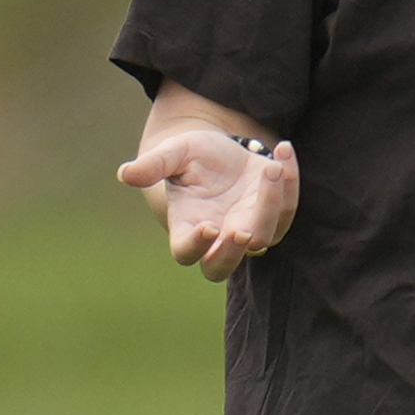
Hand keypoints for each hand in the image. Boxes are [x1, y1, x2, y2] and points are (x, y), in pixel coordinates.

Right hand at [117, 130, 299, 280]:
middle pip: (222, 267)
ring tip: (270, 166)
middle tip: (243, 230)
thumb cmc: (192, 154)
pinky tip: (281, 151)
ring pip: (266, 234)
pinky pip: (287, 208)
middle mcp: (218, 235)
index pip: (186, 252)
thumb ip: (154, 165)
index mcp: (187, 225)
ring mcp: (249, 228)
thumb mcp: (174, 153)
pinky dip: (290, 181)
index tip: (208, 227)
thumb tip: (125, 173)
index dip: (196, 246)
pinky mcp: (275, 215)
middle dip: (234, 252)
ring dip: (271, 202)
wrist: (224, 147)